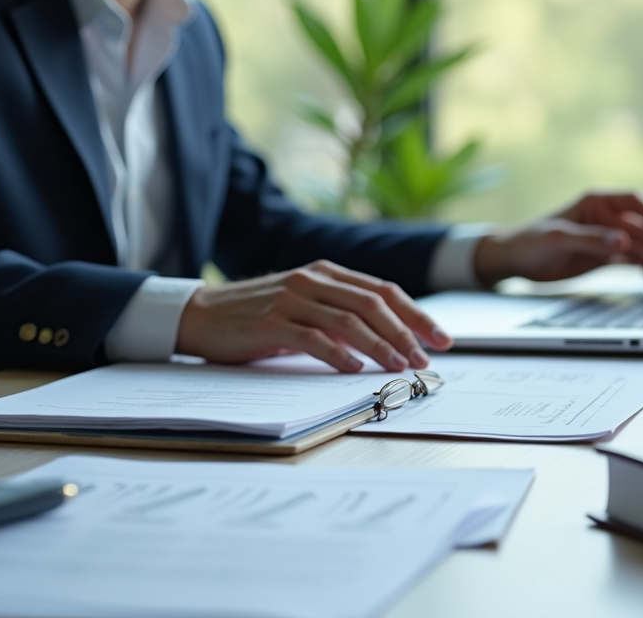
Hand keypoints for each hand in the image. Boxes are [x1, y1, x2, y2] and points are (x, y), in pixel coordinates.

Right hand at [176, 260, 451, 372]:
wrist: (201, 315)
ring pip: (348, 320)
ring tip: (399, 367)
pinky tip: (355, 369)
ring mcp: (291, 298)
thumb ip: (341, 316)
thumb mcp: (306, 308)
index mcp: (327, 273)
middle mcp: (313, 279)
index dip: (416, 315)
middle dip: (406, 332)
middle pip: (373, 304)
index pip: (384, 291)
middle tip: (425, 359)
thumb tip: (390, 341)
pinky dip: (338, 353)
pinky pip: (313, 337)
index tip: (441, 339)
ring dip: (379, 345)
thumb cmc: (259, 317)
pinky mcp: (271, 321)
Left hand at [473, 191, 642, 286]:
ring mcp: (608, 237)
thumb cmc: (530, 241)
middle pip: (642, 228)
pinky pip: (634, 262)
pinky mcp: (606, 256)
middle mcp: (606, 217)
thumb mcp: (558, 240)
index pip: (633, 202)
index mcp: (595, 203)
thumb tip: (623, 241)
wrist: (515, 260)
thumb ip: (591, 240)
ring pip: (641, 247)